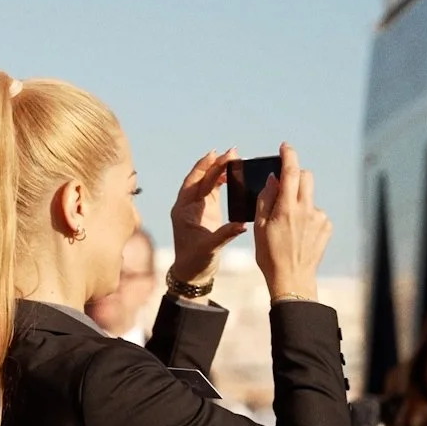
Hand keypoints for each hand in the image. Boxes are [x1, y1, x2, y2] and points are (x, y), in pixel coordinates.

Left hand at [168, 149, 248, 284]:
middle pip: (200, 178)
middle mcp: (187, 206)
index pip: (196, 183)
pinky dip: (220, 180)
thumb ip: (225, 235)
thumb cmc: (195, 262)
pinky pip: (211, 190)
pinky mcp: (205, 211)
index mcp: (183, 210)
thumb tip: (242, 224)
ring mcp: (196, 207)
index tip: (218, 154)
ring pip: (206, 182)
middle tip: (232, 152)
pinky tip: (231, 175)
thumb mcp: (210, 248)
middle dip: (214, 164)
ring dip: (217, 170)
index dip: (207, 167)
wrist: (192, 273)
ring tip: (233, 159)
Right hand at [253, 143, 328, 298]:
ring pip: (310, 196)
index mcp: (287, 208)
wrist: (292, 280)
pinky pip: (317, 212)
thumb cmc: (270, 255)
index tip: (285, 147)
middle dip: (295, 175)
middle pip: (306, 177)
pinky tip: (300, 233)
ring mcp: (319, 218)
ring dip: (300, 200)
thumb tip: (273, 180)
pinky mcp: (326, 227)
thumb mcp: (259, 226)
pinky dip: (308, 216)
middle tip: (284, 186)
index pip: (290, 172)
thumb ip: (266, 199)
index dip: (288, 155)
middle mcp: (306, 209)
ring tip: (289, 223)